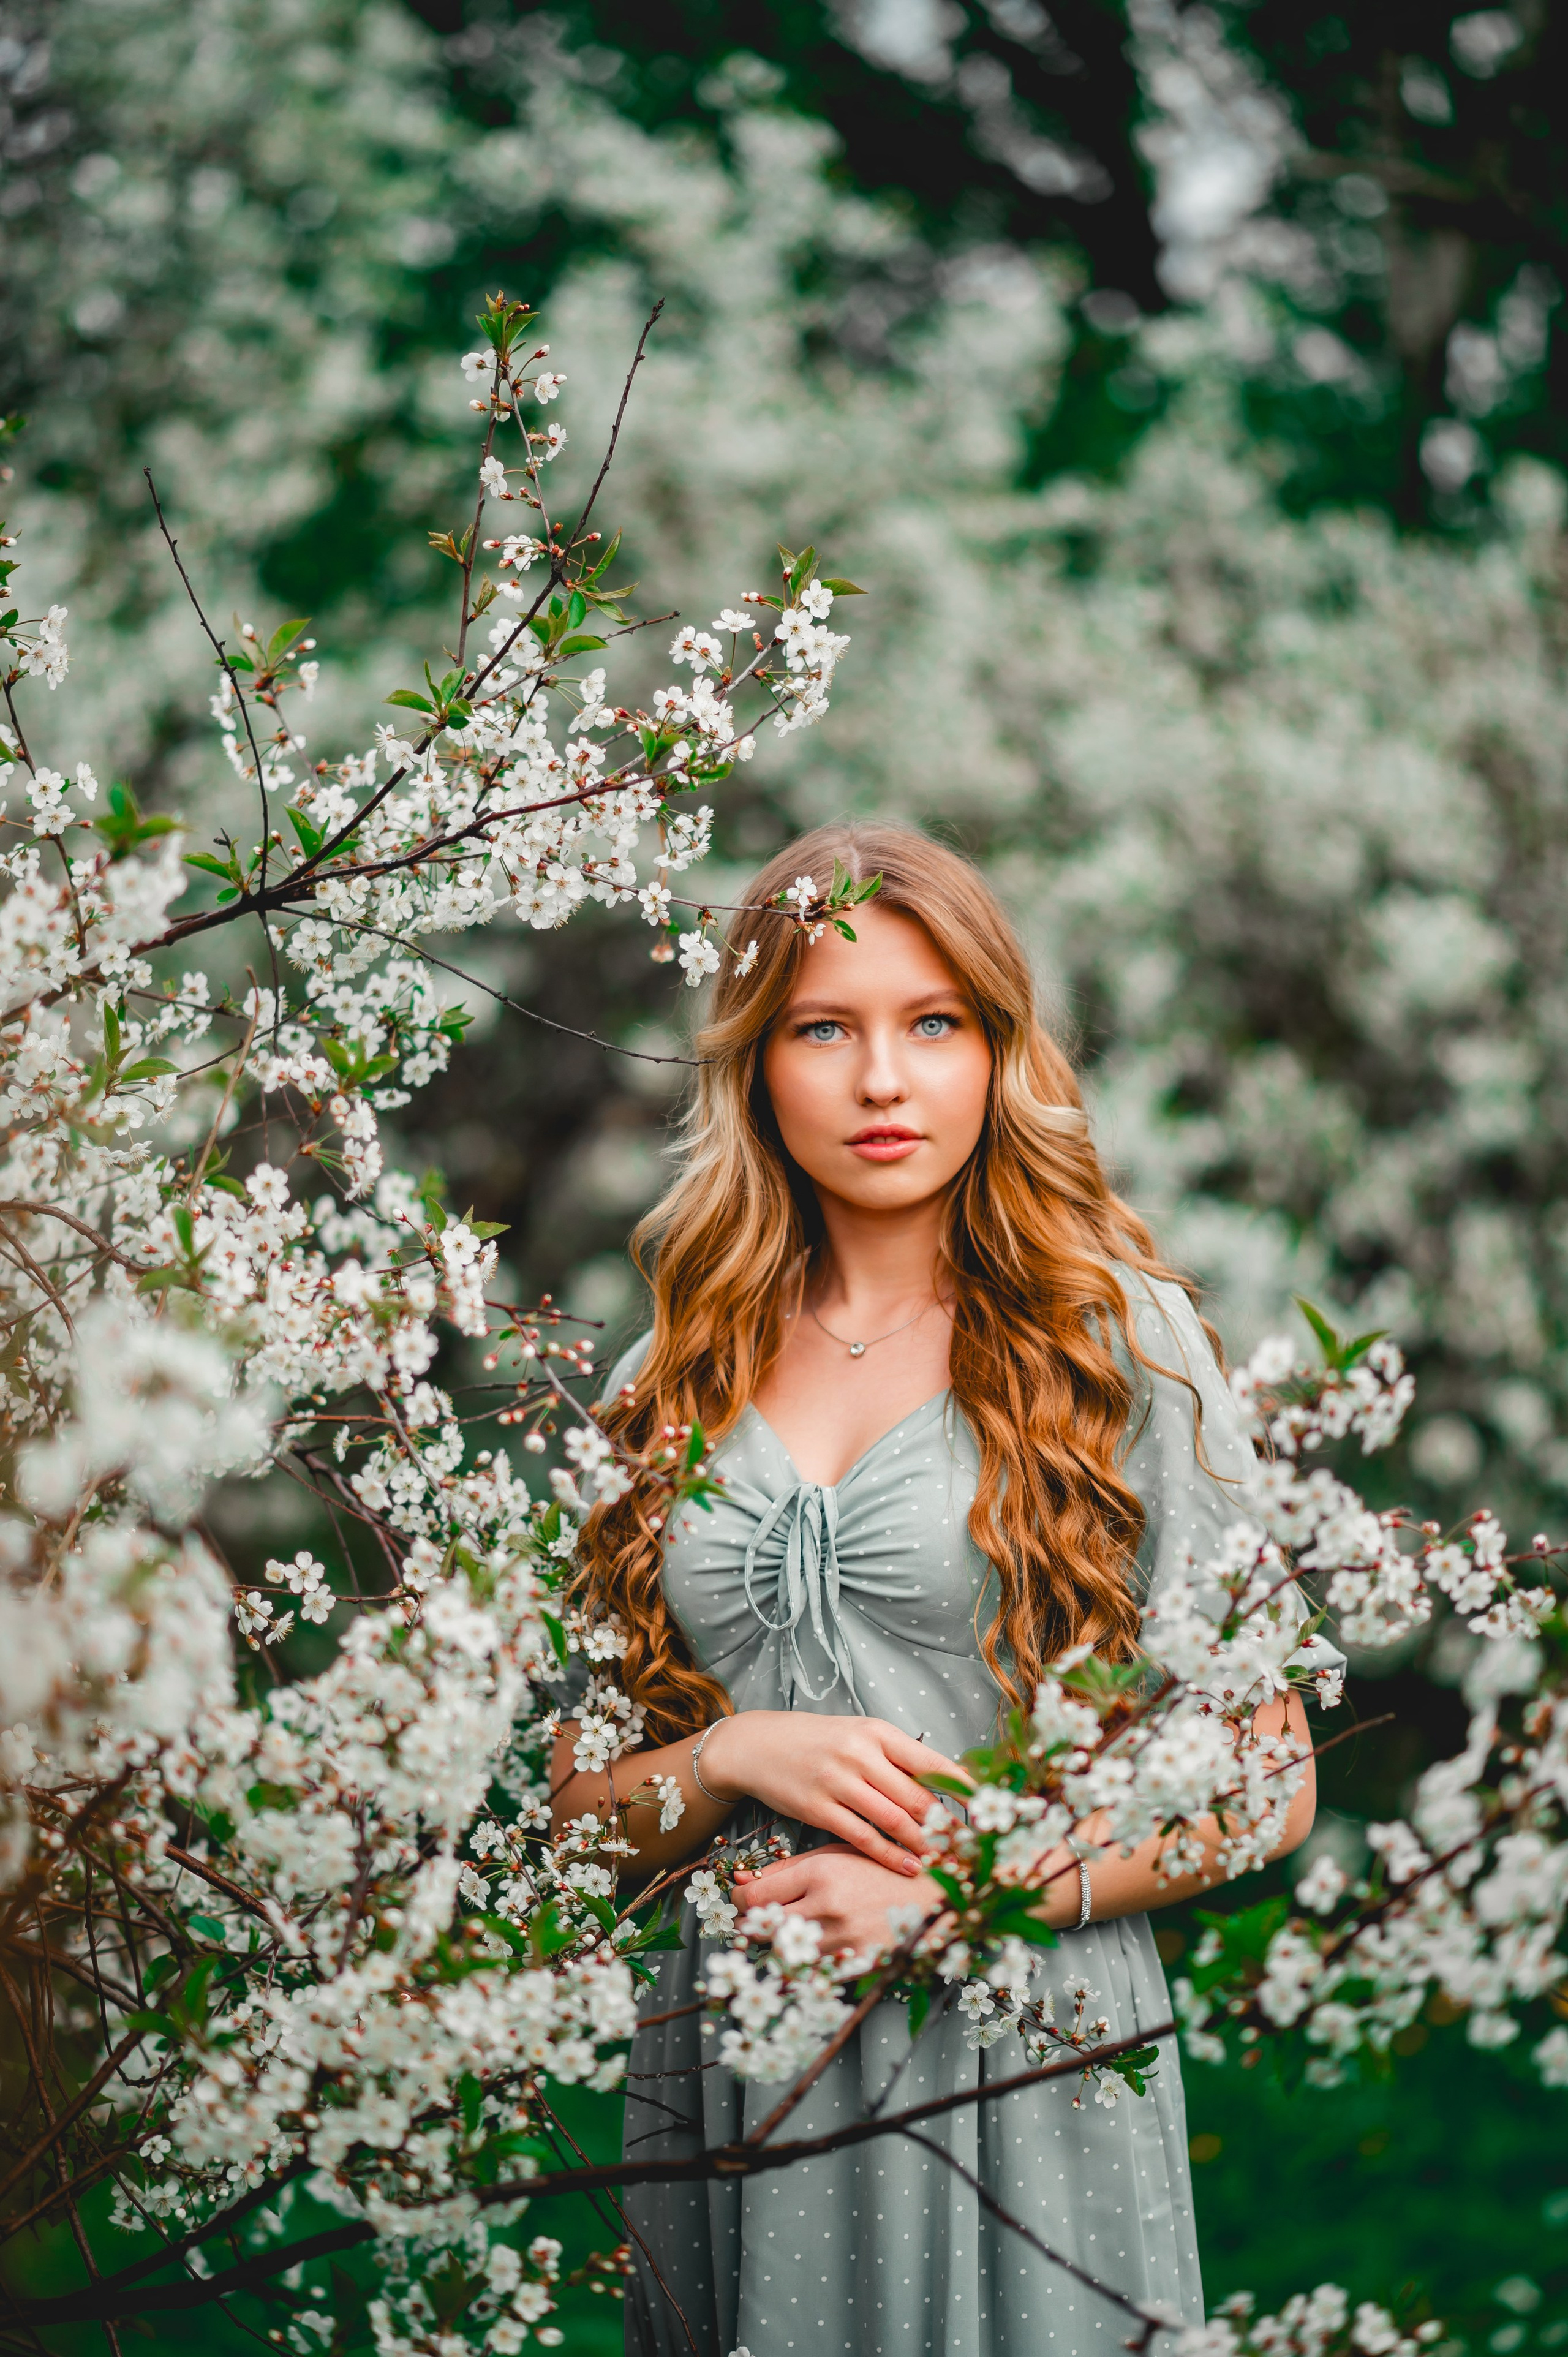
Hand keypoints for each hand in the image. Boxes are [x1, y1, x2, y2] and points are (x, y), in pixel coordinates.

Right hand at [698, 1711, 968, 1875]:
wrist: (758, 1745)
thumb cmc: (817, 1742)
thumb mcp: (859, 1737)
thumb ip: (897, 1759)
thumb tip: (947, 1785)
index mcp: (878, 1732)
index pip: (933, 1762)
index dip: (964, 1790)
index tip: (989, 1812)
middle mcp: (861, 1753)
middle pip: (918, 1796)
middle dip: (950, 1827)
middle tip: (975, 1850)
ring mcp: (838, 1781)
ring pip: (895, 1819)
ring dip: (926, 1845)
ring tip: (949, 1863)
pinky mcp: (819, 1808)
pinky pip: (863, 1837)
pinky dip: (890, 1855)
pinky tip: (910, 1867)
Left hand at [734, 1842, 947, 1961]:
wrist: (938, 1897)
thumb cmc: (882, 1869)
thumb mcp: (836, 1854)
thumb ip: (788, 1869)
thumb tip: (742, 1882)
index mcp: (821, 1874)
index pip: (755, 1899)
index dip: (740, 1902)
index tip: (742, 1900)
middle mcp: (828, 1908)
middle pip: (762, 1932)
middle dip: (755, 1927)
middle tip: (761, 1920)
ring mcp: (843, 1942)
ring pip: (785, 1957)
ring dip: (782, 1947)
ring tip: (795, 1931)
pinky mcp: (857, 1967)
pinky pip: (813, 1975)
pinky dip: (807, 1966)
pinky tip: (817, 1950)